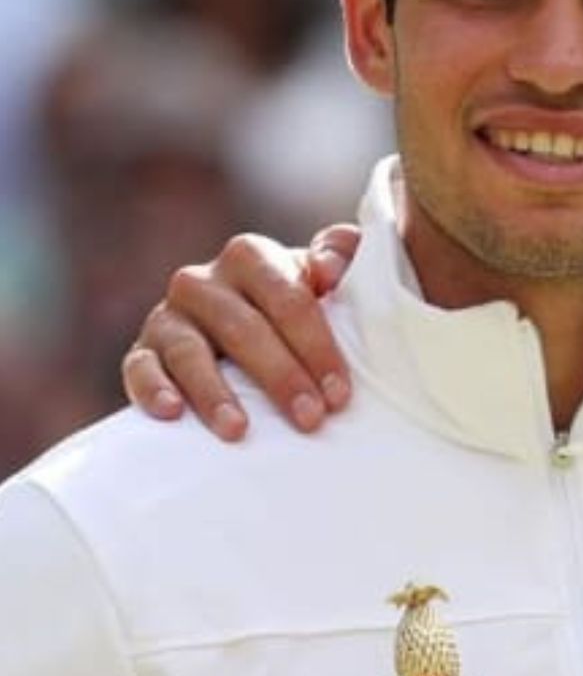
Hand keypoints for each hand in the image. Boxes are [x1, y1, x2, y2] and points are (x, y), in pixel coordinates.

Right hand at [122, 225, 360, 439]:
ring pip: (190, 352)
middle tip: (309, 419)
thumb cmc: (298, 306)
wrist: (245, 330)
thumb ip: (342, 253)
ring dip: (215, 394)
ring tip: (239, 431)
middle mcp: (203, 281)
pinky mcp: (142, 350)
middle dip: (281, 377)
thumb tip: (329, 270)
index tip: (340, 394)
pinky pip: (139, 368)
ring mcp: (167, 316)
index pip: (289, 299)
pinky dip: (153, 389)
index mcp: (251, 256)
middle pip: (244, 329)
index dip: (318, 347)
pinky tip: (173, 413)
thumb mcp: (327, 274)